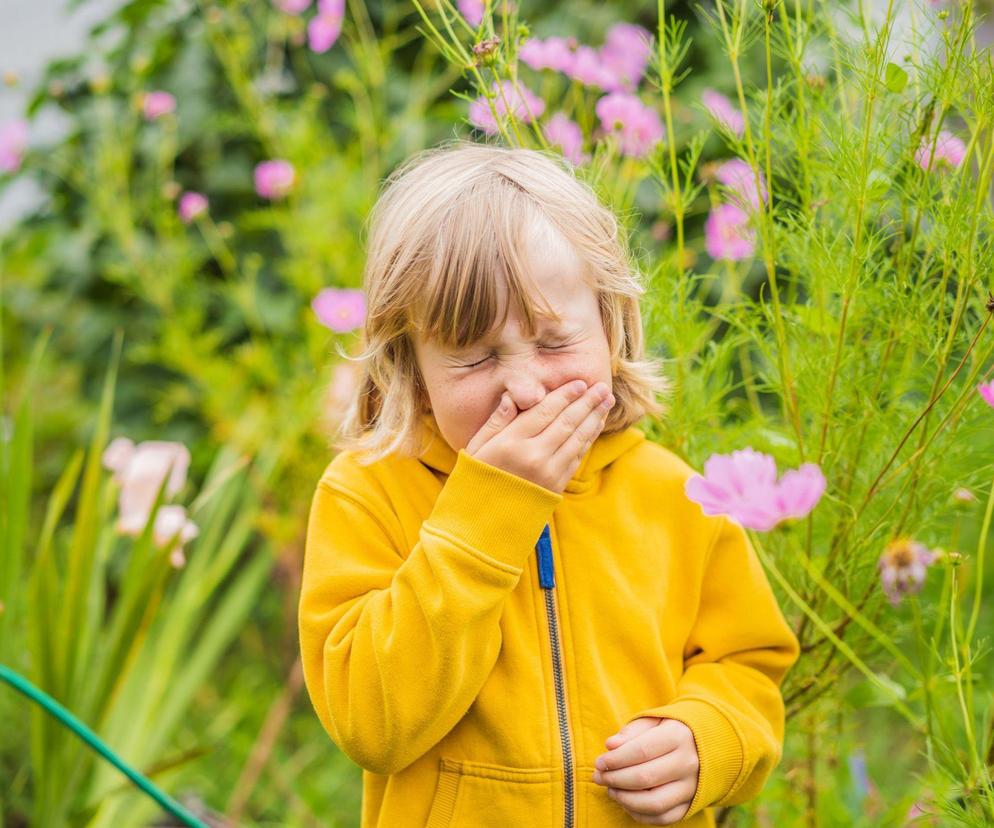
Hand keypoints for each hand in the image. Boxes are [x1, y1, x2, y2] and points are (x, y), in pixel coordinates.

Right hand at [464, 379, 613, 494]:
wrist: (483, 524)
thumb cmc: (476, 480)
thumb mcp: (476, 447)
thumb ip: (496, 421)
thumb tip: (513, 397)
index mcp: (511, 442)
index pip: (545, 411)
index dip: (565, 395)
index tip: (580, 383)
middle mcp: (533, 456)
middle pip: (566, 422)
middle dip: (587, 402)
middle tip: (603, 388)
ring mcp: (548, 472)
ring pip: (577, 438)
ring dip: (594, 418)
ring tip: (606, 402)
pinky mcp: (556, 486)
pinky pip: (577, 457)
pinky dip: (588, 439)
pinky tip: (595, 426)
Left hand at [591, 717, 699, 824]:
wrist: (705, 744)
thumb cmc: (669, 730)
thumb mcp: (653, 720)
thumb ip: (631, 732)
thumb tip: (610, 746)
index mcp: (678, 736)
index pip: (641, 751)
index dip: (616, 759)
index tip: (599, 762)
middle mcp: (688, 763)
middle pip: (645, 778)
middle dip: (615, 779)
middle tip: (598, 777)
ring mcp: (692, 787)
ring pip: (654, 803)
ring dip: (626, 800)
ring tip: (611, 790)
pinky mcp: (691, 805)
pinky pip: (663, 818)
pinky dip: (640, 814)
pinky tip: (626, 803)